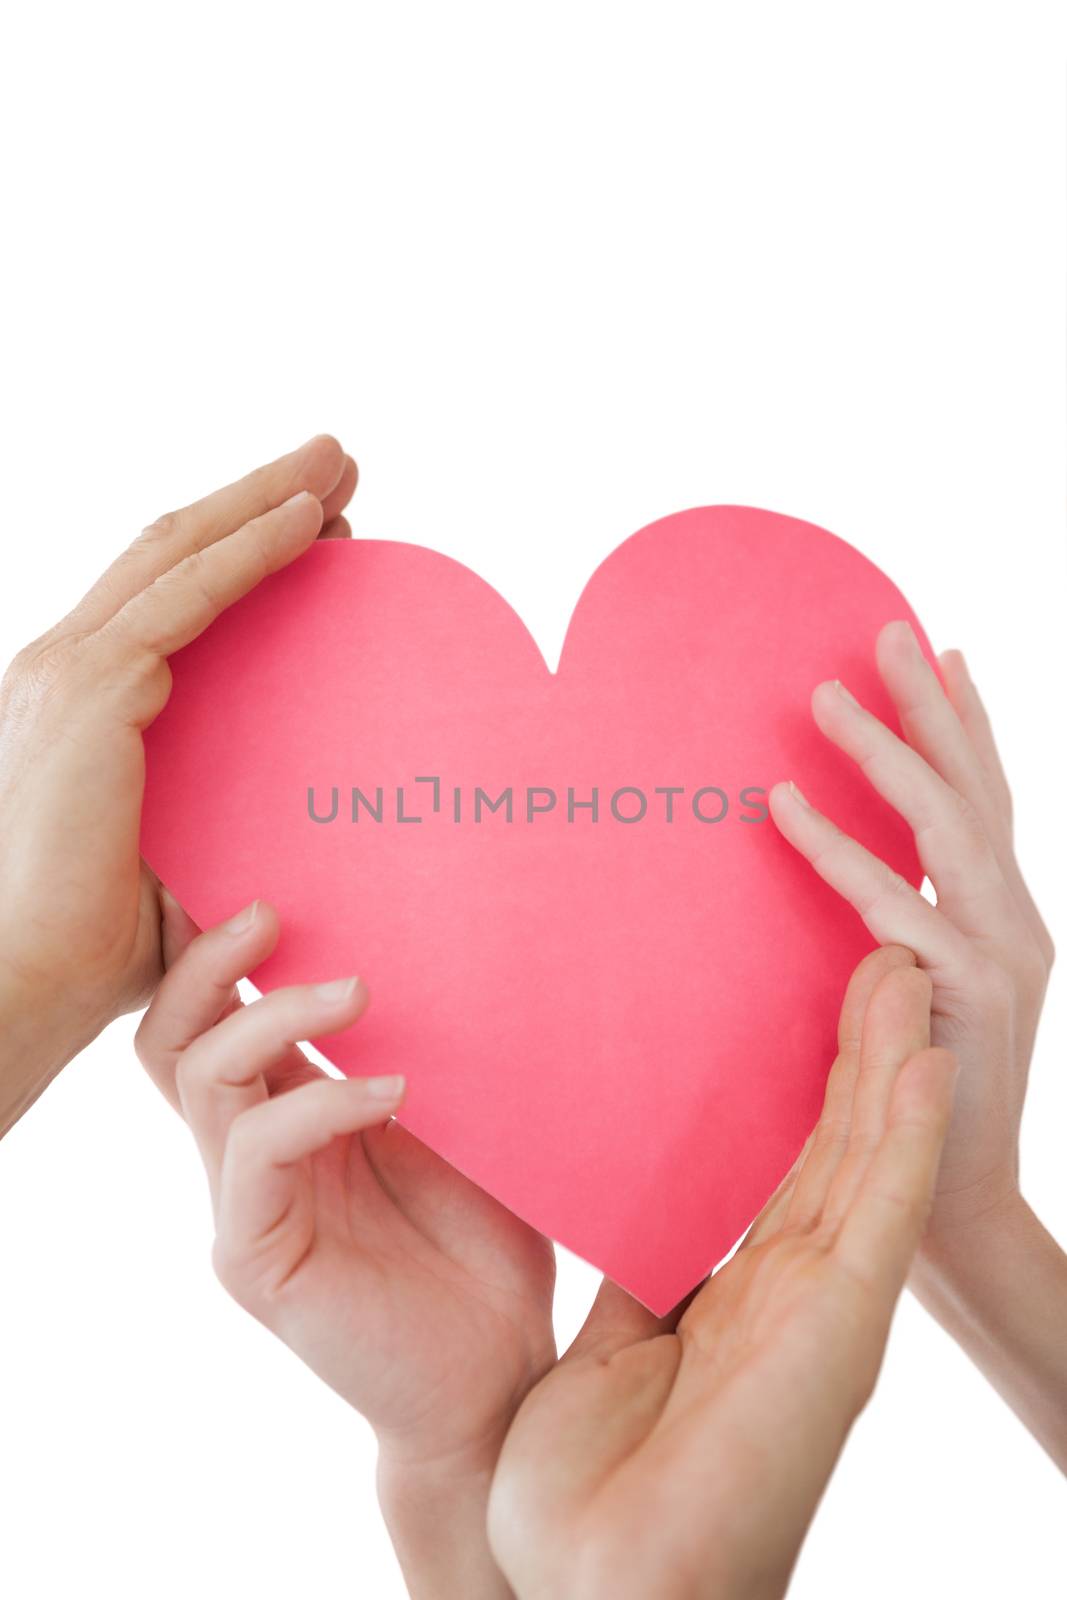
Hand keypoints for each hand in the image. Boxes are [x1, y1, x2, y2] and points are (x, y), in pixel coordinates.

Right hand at [0, 435, 356, 1132]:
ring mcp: (69, 670)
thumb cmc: (101, 941)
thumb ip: (216, 790)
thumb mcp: (175, 841)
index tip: (319, 524)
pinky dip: (253, 549)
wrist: (29, 983)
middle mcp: (63, 666)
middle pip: (172, 548)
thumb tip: (293, 776)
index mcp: (77, 698)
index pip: (166, 593)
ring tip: (339, 463)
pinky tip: (311, 520)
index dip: (238, 546)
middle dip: (254, 497)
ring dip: (263, 497)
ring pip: (179, 549)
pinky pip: (191, 595)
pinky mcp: (92, 689)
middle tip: (335, 464)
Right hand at [135, 900, 555, 1599]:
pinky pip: (258, 1153)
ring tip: (359, 989)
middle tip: (271, 909)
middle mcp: (249, 1150)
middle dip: (207, 959)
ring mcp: (244, 1204)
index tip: (244, 866)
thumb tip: (432, 931)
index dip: (204, 943)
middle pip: (169, 1033)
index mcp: (288, 1110)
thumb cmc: (487, 1241)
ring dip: (272, 1016)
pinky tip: (394, 1090)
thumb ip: (416, 1045)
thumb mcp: (458, 1119)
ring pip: (199, 1078)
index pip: (214, 1013)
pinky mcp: (257, 1256)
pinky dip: (318, 1104)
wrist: (503, 1371)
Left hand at [487, 948, 955, 1599]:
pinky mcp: (836, 1329)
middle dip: (862, 1054)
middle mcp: (794, 1297)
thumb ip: (640, 1287)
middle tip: (879, 960)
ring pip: (869, 1158)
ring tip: (907, 976)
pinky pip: (880, 1212)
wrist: (599, 1591)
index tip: (819, 1009)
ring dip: (894, 1065)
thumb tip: (634, 1225)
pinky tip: (928, 1066)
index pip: (789, 1171)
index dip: (812, 1093)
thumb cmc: (596, 1496)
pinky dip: (907, 1136)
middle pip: (840, 1148)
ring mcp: (822, 1311)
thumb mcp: (613, 1355)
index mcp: (743, 1302)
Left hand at [768, 622, 1066, 1466]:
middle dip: (931, 705)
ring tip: (828, 693)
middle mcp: (1014, 920)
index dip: (965, 723)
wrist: (957, 1206)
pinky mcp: (967, 996)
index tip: (937, 650)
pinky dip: (837, 851)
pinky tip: (784, 806)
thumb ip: (891, 935)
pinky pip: (892, 906)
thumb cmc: (919, 1098)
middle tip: (889, 629)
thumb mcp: (911, 997)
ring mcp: (1002, 954)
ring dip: (886, 752)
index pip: (985, 799)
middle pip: (975, 789)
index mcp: (1000, 915)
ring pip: (944, 828)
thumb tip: (844, 888)